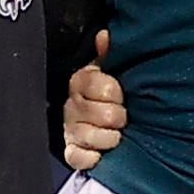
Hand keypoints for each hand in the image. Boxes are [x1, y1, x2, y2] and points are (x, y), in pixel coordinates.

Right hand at [63, 31, 125, 171]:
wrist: (97, 120)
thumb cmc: (108, 93)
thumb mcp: (109, 69)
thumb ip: (108, 53)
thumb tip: (105, 36)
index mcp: (81, 81)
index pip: (99, 85)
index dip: (115, 92)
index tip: (122, 95)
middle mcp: (72, 105)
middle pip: (104, 114)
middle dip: (118, 117)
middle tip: (123, 118)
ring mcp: (70, 129)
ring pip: (94, 136)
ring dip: (110, 138)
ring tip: (116, 134)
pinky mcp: (70, 151)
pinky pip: (77, 157)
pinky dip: (91, 158)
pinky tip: (101, 153)